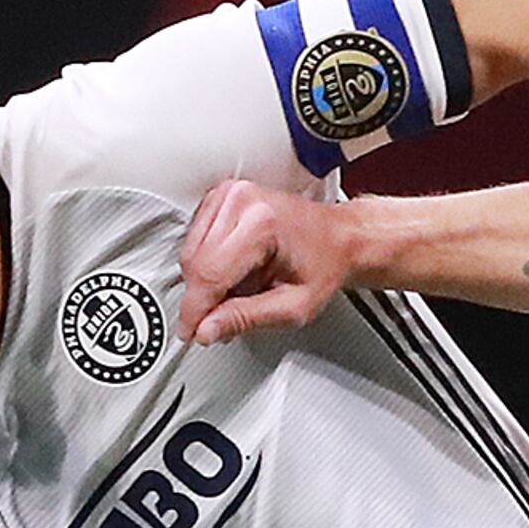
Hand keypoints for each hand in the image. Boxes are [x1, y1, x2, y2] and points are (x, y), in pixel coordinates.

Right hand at [177, 178, 351, 344]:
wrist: (339, 238)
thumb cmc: (325, 265)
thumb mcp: (294, 306)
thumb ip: (246, 318)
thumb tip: (206, 329)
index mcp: (262, 224)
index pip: (209, 274)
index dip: (194, 311)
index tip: (190, 333)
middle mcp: (241, 201)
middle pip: (195, 263)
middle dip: (202, 298)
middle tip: (225, 317)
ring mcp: (229, 194)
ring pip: (190, 252)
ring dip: (205, 280)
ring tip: (243, 286)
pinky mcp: (221, 197)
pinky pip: (194, 239)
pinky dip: (206, 262)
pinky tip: (235, 269)